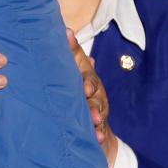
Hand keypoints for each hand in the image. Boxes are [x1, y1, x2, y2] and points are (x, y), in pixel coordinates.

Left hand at [66, 29, 117, 167]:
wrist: (87, 119)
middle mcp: (94, 94)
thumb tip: (66, 30)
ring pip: (99, 111)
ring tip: (93, 119)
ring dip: (96, 114)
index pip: (88, 76)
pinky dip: (99, 134)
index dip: (86, 79)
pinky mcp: (97, 129)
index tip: (84, 85)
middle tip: (87, 94)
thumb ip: (70, 52)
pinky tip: (98, 137)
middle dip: (93, 93)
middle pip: (96, 92)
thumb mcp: (72, 70)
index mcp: (86, 79)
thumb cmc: (74, 89)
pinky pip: (100, 131)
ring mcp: (96, 111)